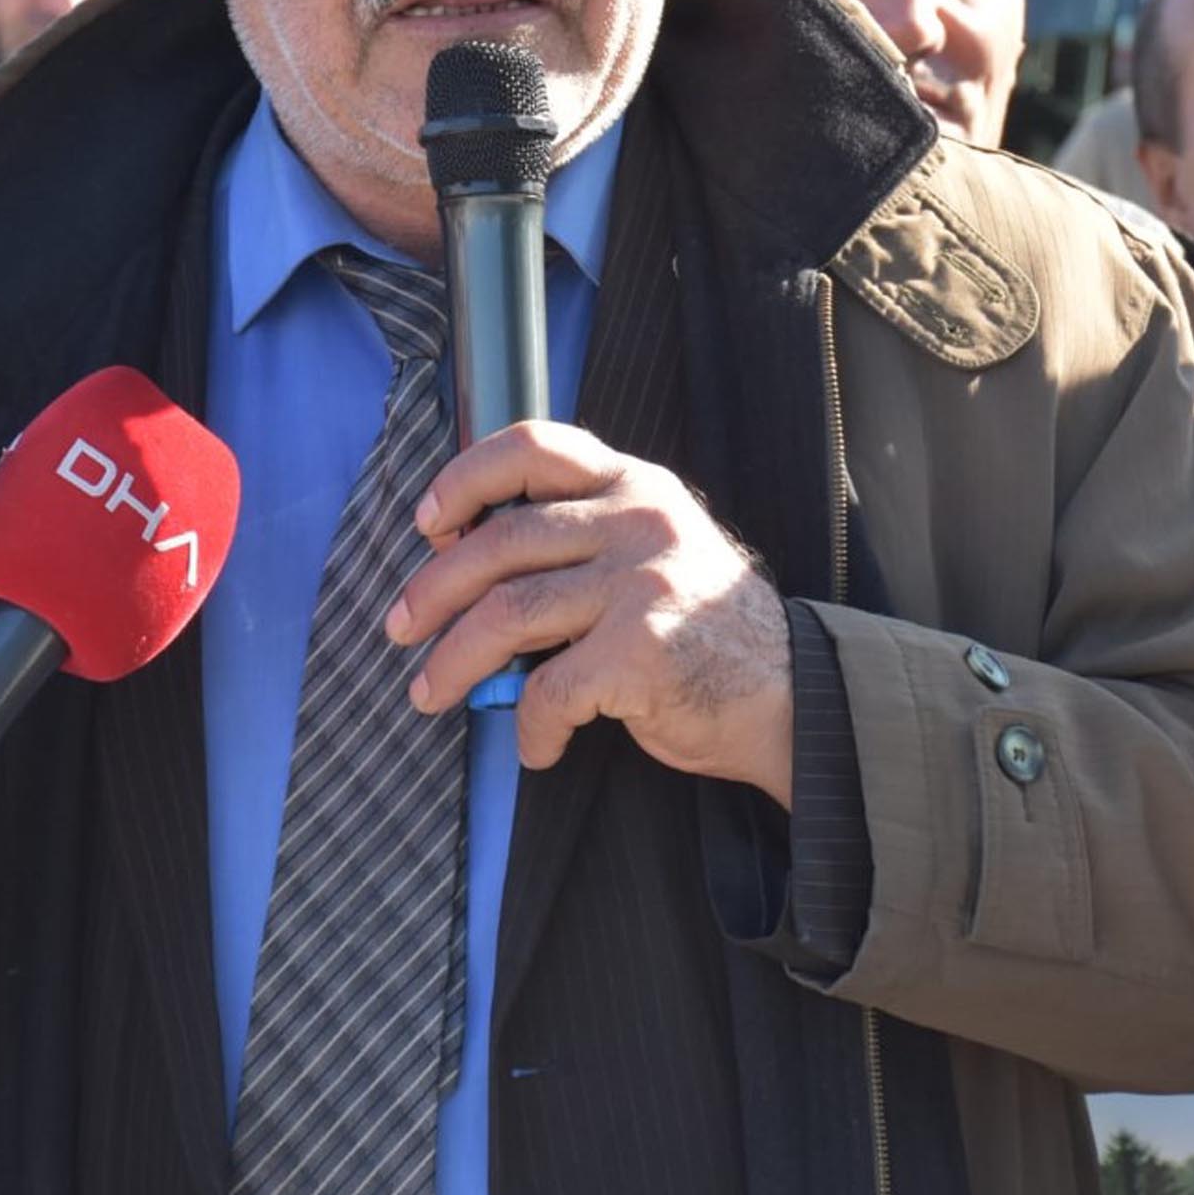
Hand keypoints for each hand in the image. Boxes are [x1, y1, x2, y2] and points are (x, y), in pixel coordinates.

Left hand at [389, 421, 795, 807]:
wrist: (794, 696)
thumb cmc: (709, 633)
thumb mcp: (656, 550)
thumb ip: (587, 537)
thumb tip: (471, 567)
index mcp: (635, 486)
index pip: (535, 447)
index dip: (466, 477)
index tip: (429, 520)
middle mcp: (636, 520)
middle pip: (500, 542)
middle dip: (433, 590)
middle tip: (399, 627)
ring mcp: (638, 582)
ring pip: (507, 614)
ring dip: (453, 661)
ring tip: (429, 692)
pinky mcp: (637, 650)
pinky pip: (548, 689)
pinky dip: (530, 727)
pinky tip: (537, 747)